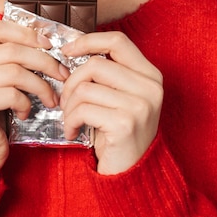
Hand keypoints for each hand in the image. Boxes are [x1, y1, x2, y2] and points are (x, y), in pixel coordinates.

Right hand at [0, 20, 68, 187]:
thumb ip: (9, 56)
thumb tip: (44, 37)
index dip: (26, 33)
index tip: (49, 45)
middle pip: (9, 50)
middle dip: (43, 61)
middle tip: (62, 74)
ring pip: (13, 71)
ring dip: (40, 85)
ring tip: (50, 98)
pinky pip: (10, 93)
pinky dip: (26, 102)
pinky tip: (26, 113)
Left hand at [60, 31, 162, 174]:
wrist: (133, 176)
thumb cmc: (119, 133)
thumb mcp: (121, 97)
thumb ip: (108, 73)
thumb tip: (72, 50)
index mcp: (150, 75)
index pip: (117, 41)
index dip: (88, 41)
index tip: (67, 51)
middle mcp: (150, 87)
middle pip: (96, 64)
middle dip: (72, 82)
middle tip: (66, 101)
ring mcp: (140, 105)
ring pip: (85, 87)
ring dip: (70, 105)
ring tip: (71, 119)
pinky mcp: (125, 124)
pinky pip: (83, 109)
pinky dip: (71, 120)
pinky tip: (73, 131)